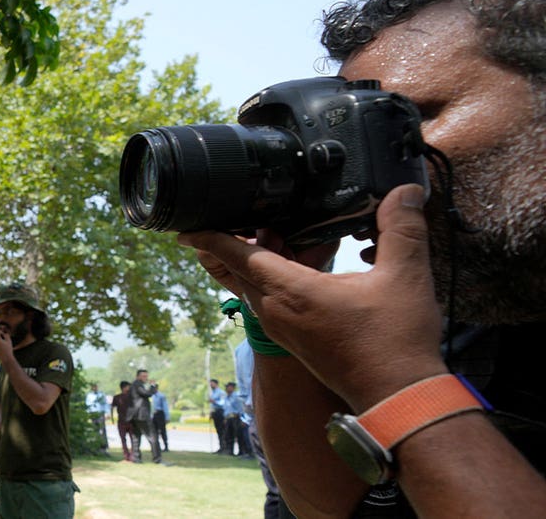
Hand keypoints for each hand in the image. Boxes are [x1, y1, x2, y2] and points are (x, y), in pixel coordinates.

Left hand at [178, 185, 446, 411]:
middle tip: (246, 214)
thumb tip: (406, 191)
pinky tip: (298, 265)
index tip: (185, 227)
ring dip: (256, 260)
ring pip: (252, 286)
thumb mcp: (404, 277)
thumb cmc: (395, 343)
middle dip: (236, 240)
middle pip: (238, 269)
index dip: (210, 237)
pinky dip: (271, 279)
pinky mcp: (292, 339)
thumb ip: (402, 229)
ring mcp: (281, 328)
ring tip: (278, 234)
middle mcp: (275, 311)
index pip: (238, 256)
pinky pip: (266, 301)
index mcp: (291, 292)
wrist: (398, 399)